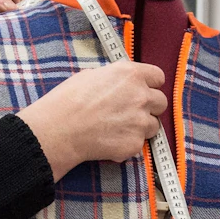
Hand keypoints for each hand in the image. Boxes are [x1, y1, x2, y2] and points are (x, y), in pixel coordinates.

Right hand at [16, 62, 166, 180]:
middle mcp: (141, 96)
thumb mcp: (91, 75)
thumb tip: (120, 83)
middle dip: (149, 107)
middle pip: (161, 102)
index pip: (158, 77)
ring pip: (153, 125)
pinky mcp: (135, 144)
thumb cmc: (68, 100)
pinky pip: (138, 143)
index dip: (150, 84)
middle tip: (130, 112)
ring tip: (117, 128)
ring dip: (140, 127)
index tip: (143, 90)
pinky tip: (109, 140)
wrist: (59, 129)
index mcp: (131, 74)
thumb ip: (114, 78)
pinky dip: (127, 143)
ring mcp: (140, 122)